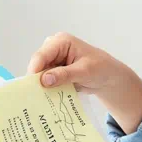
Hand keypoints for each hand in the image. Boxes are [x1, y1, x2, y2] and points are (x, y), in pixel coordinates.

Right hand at [27, 32, 141, 133]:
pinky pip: (45, 81)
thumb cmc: (101, 68)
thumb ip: (64, 75)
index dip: (35, 70)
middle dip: (37, 79)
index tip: (33, 86)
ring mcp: (53, 60)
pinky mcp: (54, 71)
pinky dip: (47, 89)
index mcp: (61, 42)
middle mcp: (53, 48)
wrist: (108, 77)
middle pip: (38, 64)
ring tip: (41, 100)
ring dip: (42, 86)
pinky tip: (47, 99)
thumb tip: (44, 80)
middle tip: (35, 96)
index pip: (42, 55)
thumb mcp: (84, 71)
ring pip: (39, 74)